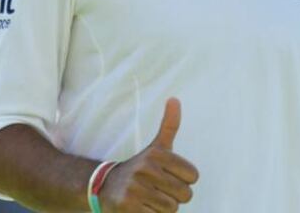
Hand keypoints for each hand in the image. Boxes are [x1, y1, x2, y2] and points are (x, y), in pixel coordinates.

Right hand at [101, 97, 199, 211]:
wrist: (106, 187)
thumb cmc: (141, 168)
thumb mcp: (156, 147)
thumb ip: (169, 124)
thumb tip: (175, 98)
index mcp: (157, 154)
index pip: (193, 176)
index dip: (184, 181)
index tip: (168, 177)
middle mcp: (146, 168)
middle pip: (185, 194)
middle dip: (175, 197)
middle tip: (158, 190)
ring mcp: (136, 188)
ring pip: (172, 208)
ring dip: (164, 209)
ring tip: (149, 199)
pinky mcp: (128, 206)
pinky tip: (141, 208)